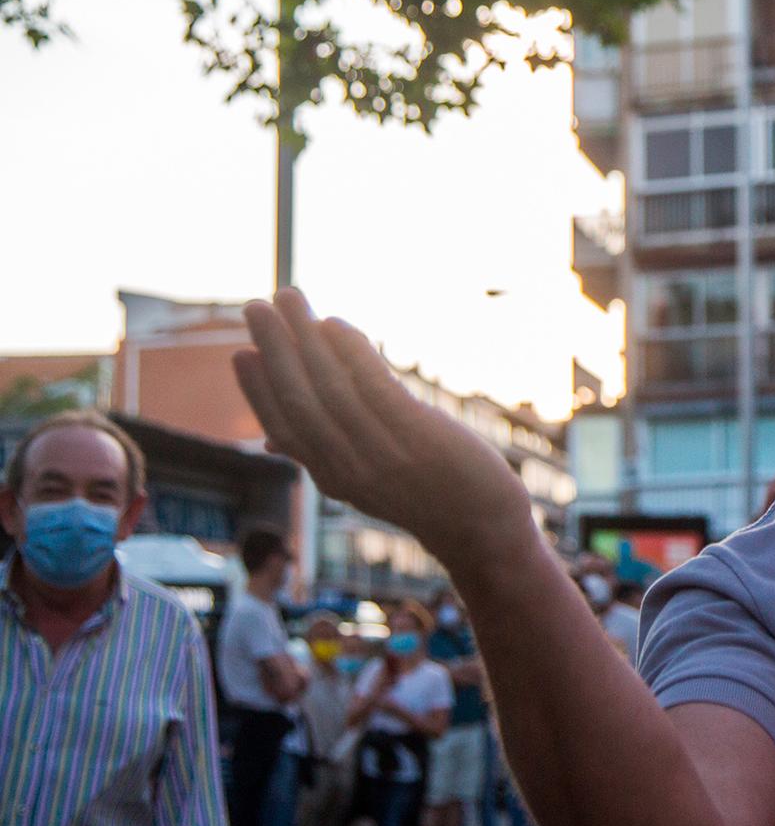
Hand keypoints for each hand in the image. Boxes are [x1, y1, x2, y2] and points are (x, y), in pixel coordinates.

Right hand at [234, 288, 532, 568]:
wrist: (483, 528)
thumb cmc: (425, 495)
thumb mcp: (365, 482)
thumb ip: (321, 456)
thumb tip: (271, 440)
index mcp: (331, 477)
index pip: (283, 428)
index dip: (257, 391)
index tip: (240, 353)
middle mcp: (348, 467)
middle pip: (298, 400)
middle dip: (273, 349)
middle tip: (255, 306)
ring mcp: (381, 452)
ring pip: (329, 386)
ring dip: (304, 336)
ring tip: (289, 297)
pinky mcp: (416, 435)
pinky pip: (373, 385)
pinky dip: (350, 351)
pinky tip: (335, 323)